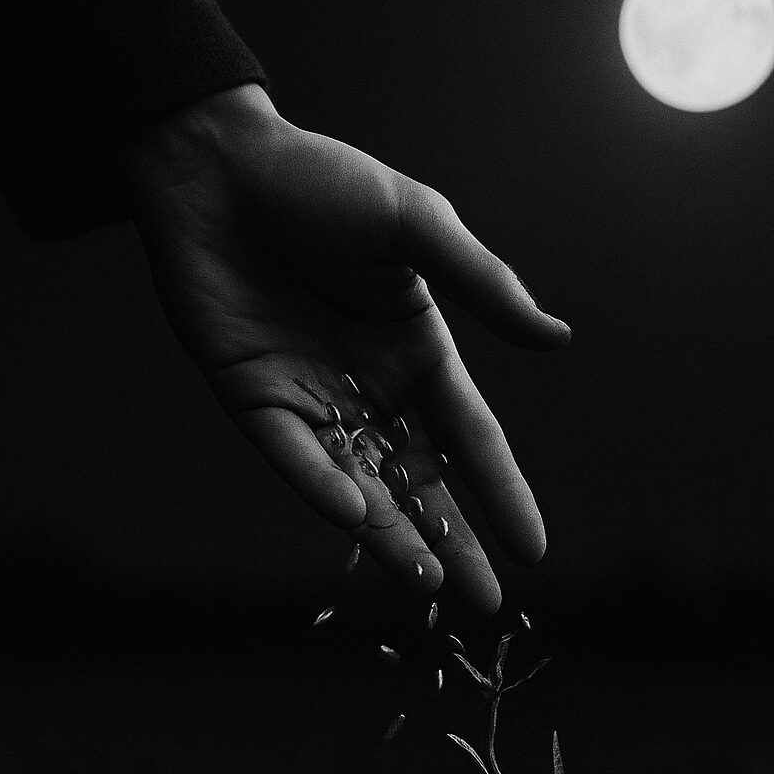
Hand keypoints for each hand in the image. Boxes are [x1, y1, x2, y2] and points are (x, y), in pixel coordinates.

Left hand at [121, 85, 569, 613]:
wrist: (216, 166)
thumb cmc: (320, 182)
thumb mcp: (416, 225)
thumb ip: (485, 284)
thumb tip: (558, 341)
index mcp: (419, 352)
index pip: (472, 440)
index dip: (503, 495)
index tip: (535, 553)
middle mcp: (370, 389)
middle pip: (422, 483)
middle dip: (455, 543)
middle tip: (485, 607)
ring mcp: (311, 401)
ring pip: (361, 487)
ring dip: (394, 538)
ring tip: (429, 588)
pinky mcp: (254, 402)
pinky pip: (293, 457)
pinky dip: (321, 487)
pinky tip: (353, 517)